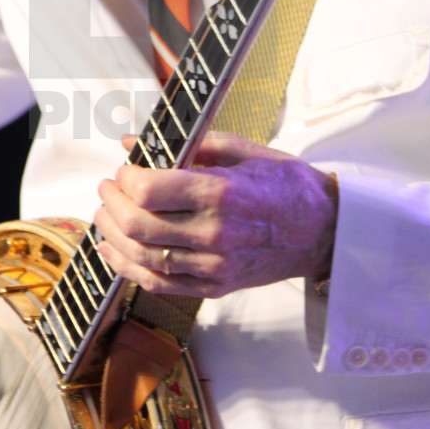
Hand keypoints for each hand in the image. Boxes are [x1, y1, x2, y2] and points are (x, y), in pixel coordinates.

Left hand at [94, 131, 337, 296]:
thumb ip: (189, 145)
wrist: (324, 231)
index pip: (149, 191)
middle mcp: (215, 233)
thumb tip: (135, 142)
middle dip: (112, 204)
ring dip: (113, 235)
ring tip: (105, 215)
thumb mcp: (245, 151)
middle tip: (108, 188)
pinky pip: (159, 284)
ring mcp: (214, 266)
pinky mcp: (215, 286)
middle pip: (139, 225)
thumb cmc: (287, 186)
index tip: (123, 168)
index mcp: (221, 193)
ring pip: (143, 257)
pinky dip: (128, 268)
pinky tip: (113, 251)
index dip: (125, 178)